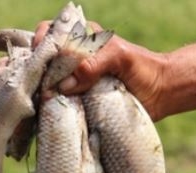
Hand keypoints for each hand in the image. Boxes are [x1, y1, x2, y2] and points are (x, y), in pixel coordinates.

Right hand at [33, 21, 168, 120]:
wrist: (162, 93)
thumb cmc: (144, 68)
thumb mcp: (120, 57)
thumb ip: (94, 64)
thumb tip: (64, 84)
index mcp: (82, 40)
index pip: (50, 35)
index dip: (40, 45)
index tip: (39, 60)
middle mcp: (74, 60)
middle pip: (41, 61)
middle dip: (33, 71)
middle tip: (35, 85)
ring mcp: (74, 83)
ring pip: (45, 84)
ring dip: (38, 93)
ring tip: (35, 101)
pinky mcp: (79, 104)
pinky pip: (57, 105)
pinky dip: (48, 110)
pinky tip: (42, 115)